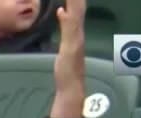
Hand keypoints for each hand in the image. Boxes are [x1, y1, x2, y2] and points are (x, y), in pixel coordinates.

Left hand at [51, 0, 85, 117]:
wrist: (72, 86)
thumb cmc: (67, 69)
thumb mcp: (63, 44)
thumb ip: (65, 28)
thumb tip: (62, 11)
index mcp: (76, 32)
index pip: (77, 9)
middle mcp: (79, 34)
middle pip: (79, 10)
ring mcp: (76, 41)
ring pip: (75, 17)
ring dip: (74, 3)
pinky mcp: (71, 48)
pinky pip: (69, 32)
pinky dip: (67, 20)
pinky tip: (62, 11)